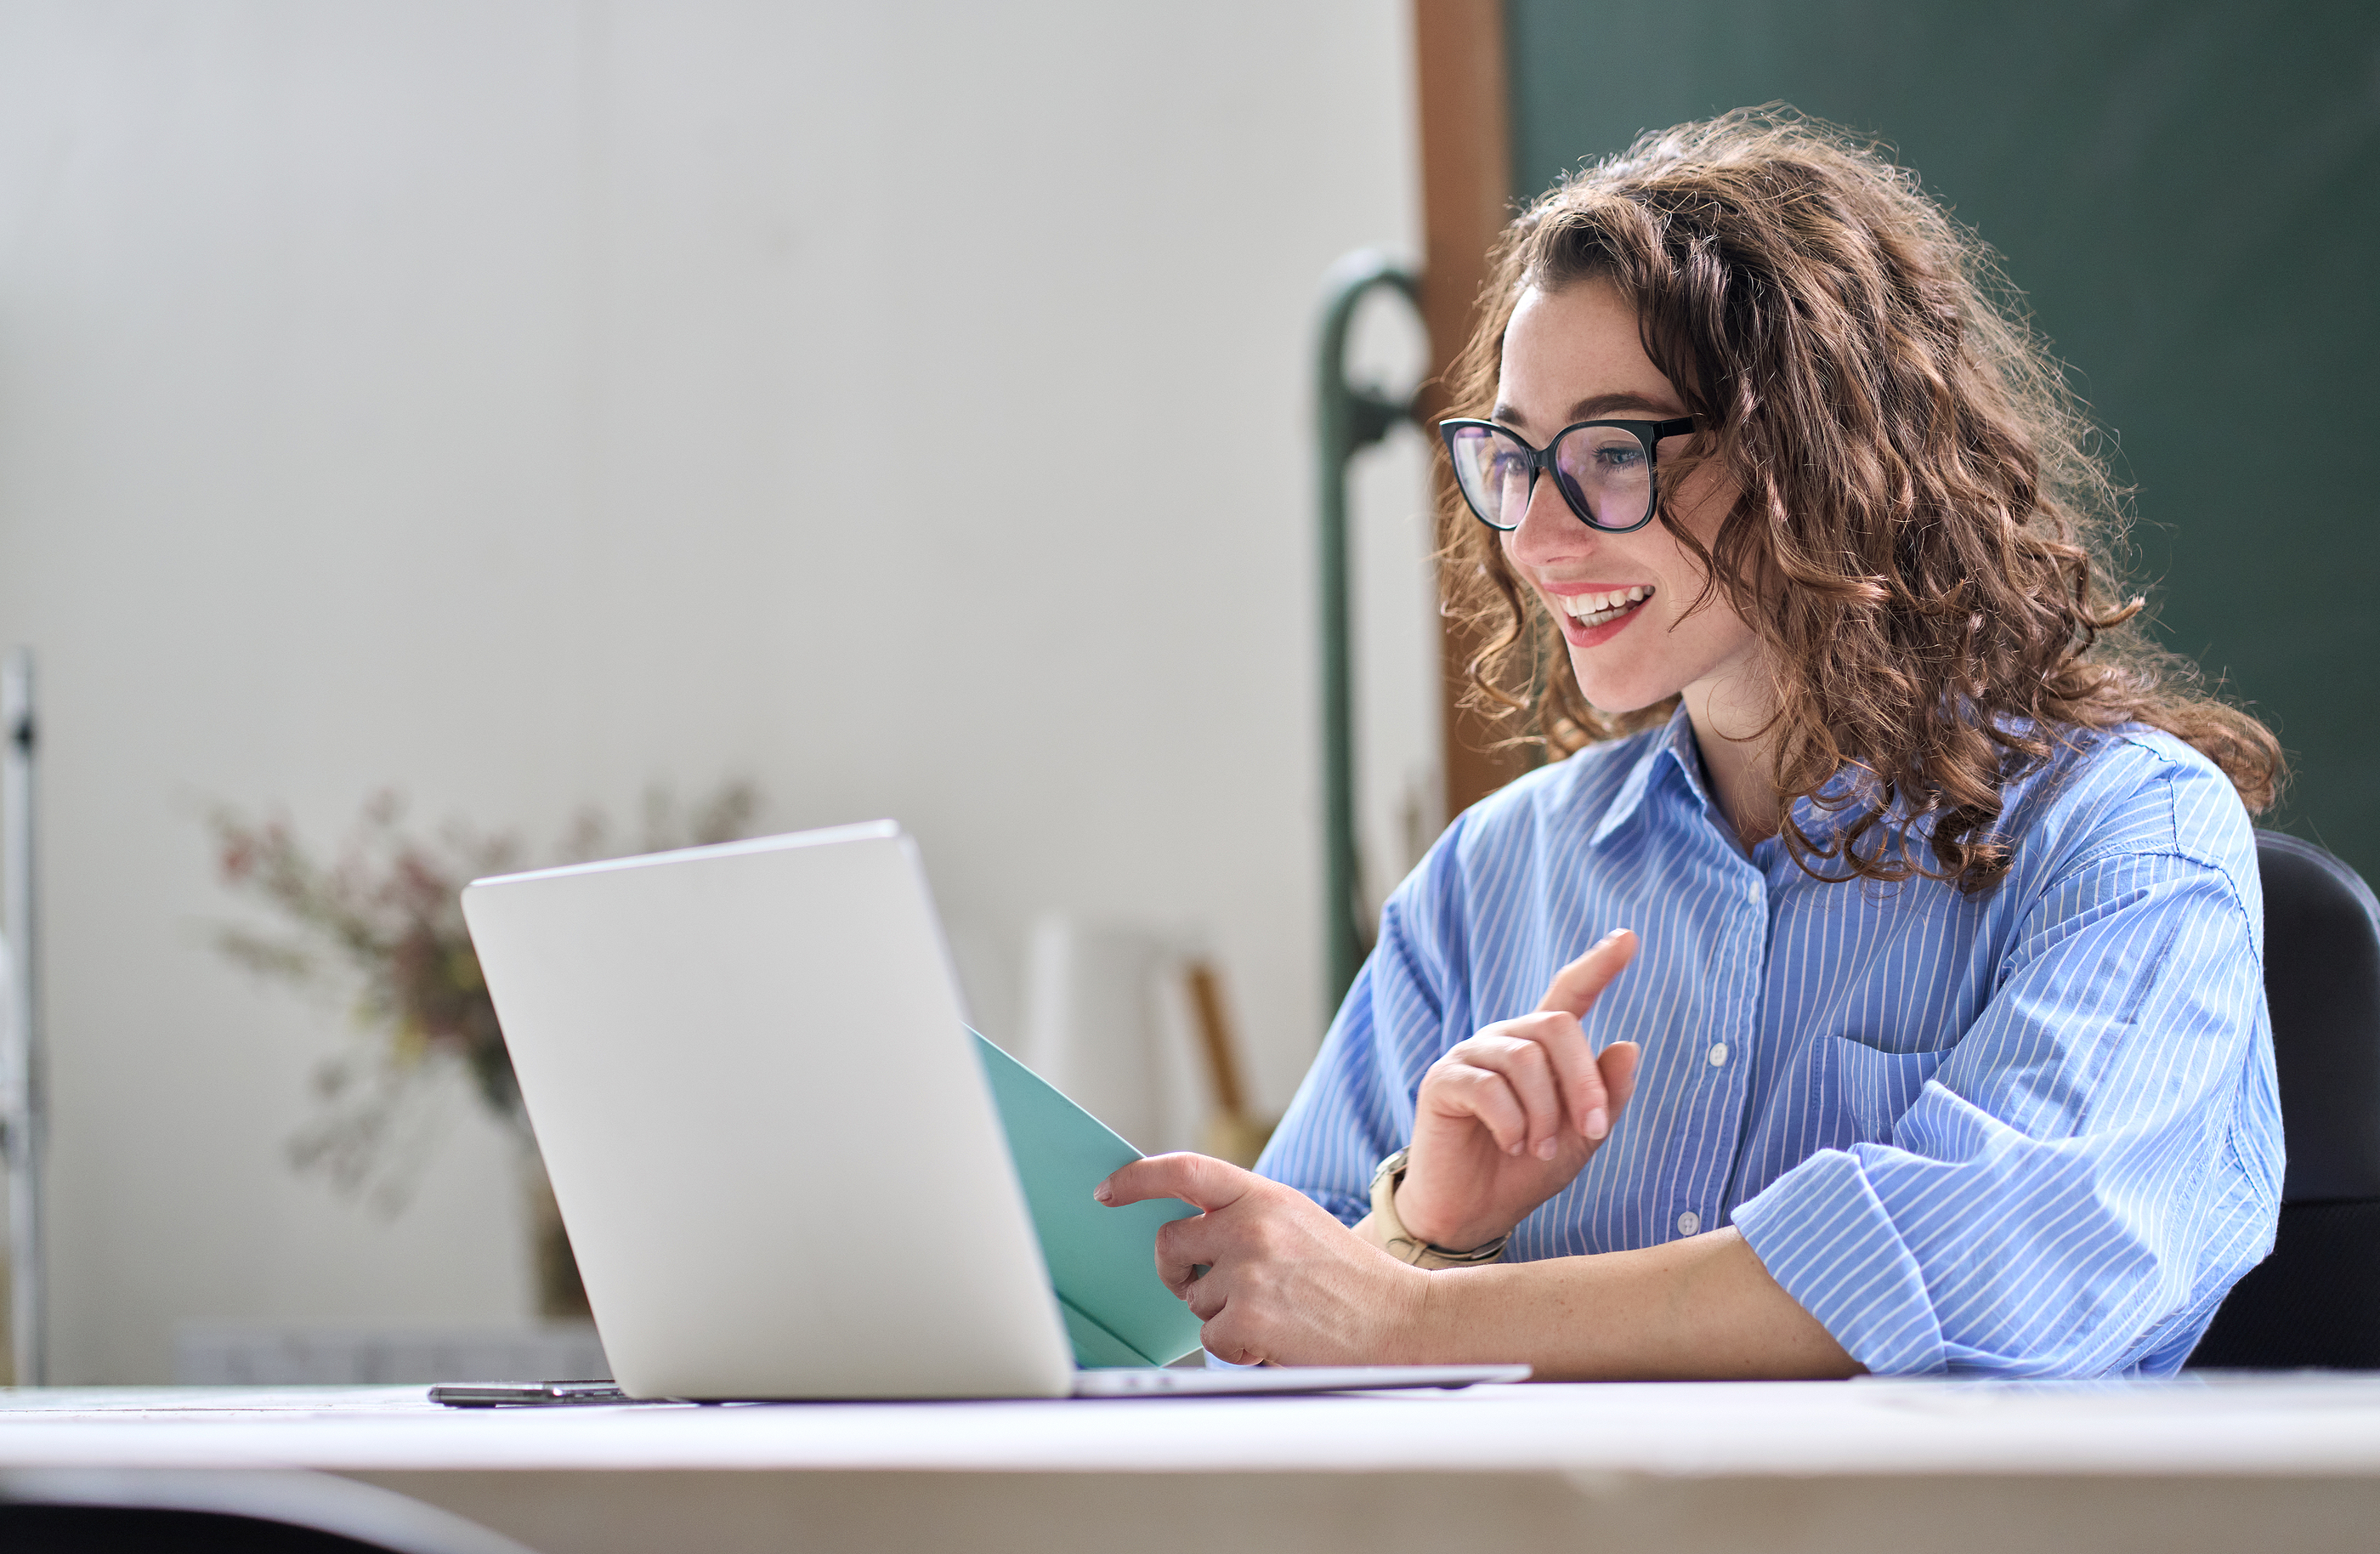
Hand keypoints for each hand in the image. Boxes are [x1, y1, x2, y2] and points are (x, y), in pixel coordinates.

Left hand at [1096, 1153, 1427, 1366]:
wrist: (1403, 1319)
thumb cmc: (1350, 1277)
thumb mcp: (1298, 1222)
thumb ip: (1247, 1216)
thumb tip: (1188, 1228)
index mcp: (1263, 1195)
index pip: (1184, 1170)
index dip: (1137, 1178)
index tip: (1108, 1190)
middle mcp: (1250, 1225)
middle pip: (1170, 1244)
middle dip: (1179, 1271)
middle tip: (1207, 1286)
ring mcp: (1248, 1271)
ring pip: (1193, 1299)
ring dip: (1223, 1314)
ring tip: (1276, 1313)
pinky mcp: (1248, 1317)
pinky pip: (1211, 1338)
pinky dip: (1237, 1347)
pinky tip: (1276, 1339)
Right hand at [1393, 929, 1641, 1250]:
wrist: (1474, 1213)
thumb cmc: (1525, 1171)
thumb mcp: (1581, 1138)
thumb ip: (1605, 1096)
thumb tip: (1629, 1045)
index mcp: (1540, 1047)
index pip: (1570, 993)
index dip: (1599, 965)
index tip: (1629, 938)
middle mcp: (1505, 1040)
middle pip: (1556, 1025)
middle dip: (1583, 1079)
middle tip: (1592, 1128)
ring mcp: (1470, 1056)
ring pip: (1524, 1058)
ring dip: (1545, 1112)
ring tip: (1542, 1150)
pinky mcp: (1442, 1081)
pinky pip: (1487, 1086)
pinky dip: (1511, 1122)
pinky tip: (1512, 1145)